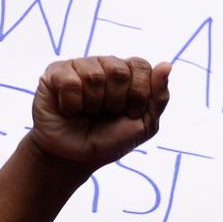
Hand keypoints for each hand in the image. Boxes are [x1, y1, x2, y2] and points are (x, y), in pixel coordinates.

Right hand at [28, 56, 170, 170]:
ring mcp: (79, 66)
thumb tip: (167, 64)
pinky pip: (70, 82)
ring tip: (87, 112)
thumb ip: (158, 97)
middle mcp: (104, 65)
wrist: (76, 157)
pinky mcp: (55, 73)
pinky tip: (70, 110)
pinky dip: (73, 105)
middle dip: (116, 101)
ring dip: (93, 105)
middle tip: (106, 113)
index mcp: (129, 74)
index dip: (138, 94)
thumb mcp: (144, 125)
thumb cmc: (110, 139)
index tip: (130, 113)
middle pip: (118, 70)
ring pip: (93, 76)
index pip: (141, 66)